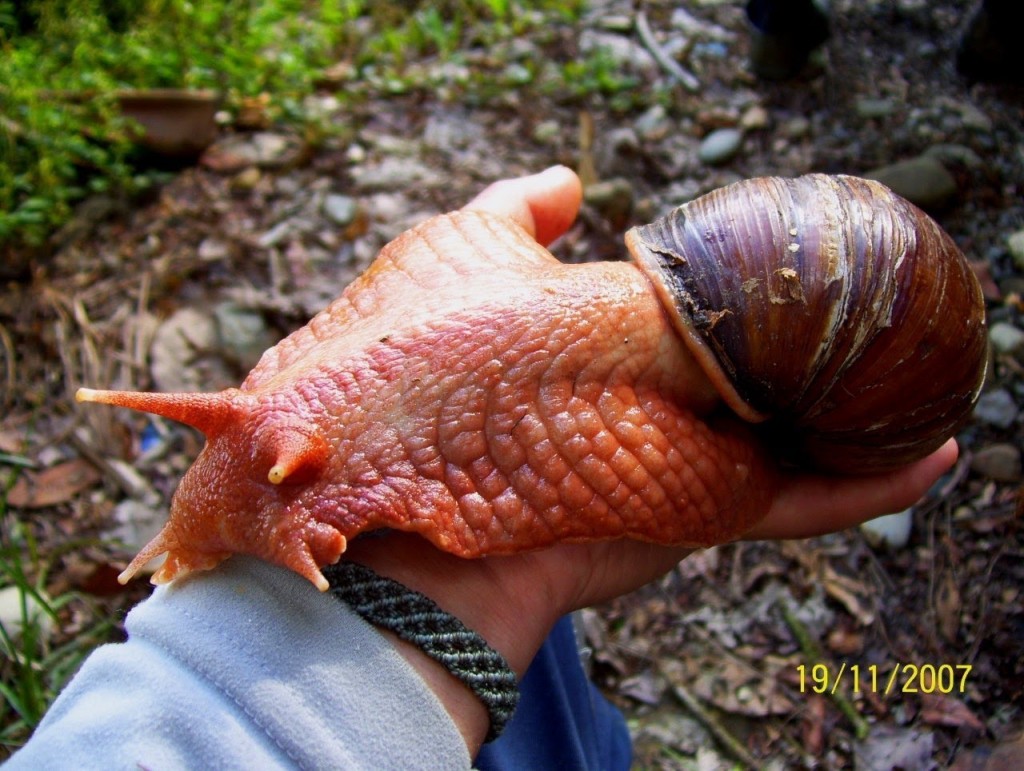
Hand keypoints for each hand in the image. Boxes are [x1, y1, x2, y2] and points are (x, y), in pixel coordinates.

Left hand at [347, 167, 957, 752]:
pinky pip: (798, 502)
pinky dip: (865, 486)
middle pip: (750, 378)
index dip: (742, 296)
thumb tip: (571, 182)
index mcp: (604, 346)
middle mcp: (646, 403)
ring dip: (861, 420)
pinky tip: (925, 457)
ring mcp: (678, 460)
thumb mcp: (467, 257)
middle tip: (885, 324)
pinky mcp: (700, 512)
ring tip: (933, 390)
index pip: (693, 318)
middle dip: (812, 355)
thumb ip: (521, 220)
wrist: (410, 506)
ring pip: (791, 439)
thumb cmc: (422, 368)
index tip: (789, 266)